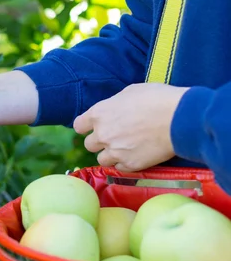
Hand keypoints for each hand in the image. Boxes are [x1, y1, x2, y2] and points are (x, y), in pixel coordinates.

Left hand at [73, 83, 189, 171]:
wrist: (181, 118)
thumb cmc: (158, 99)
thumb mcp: (131, 92)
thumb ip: (115, 104)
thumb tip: (114, 109)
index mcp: (99, 113)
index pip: (79, 125)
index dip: (86, 126)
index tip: (94, 127)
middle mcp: (103, 134)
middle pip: (89, 144)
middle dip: (100, 141)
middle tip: (116, 137)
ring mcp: (115, 151)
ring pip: (102, 159)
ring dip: (111, 155)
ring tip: (127, 148)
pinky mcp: (130, 164)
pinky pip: (120, 168)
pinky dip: (126, 163)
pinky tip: (137, 155)